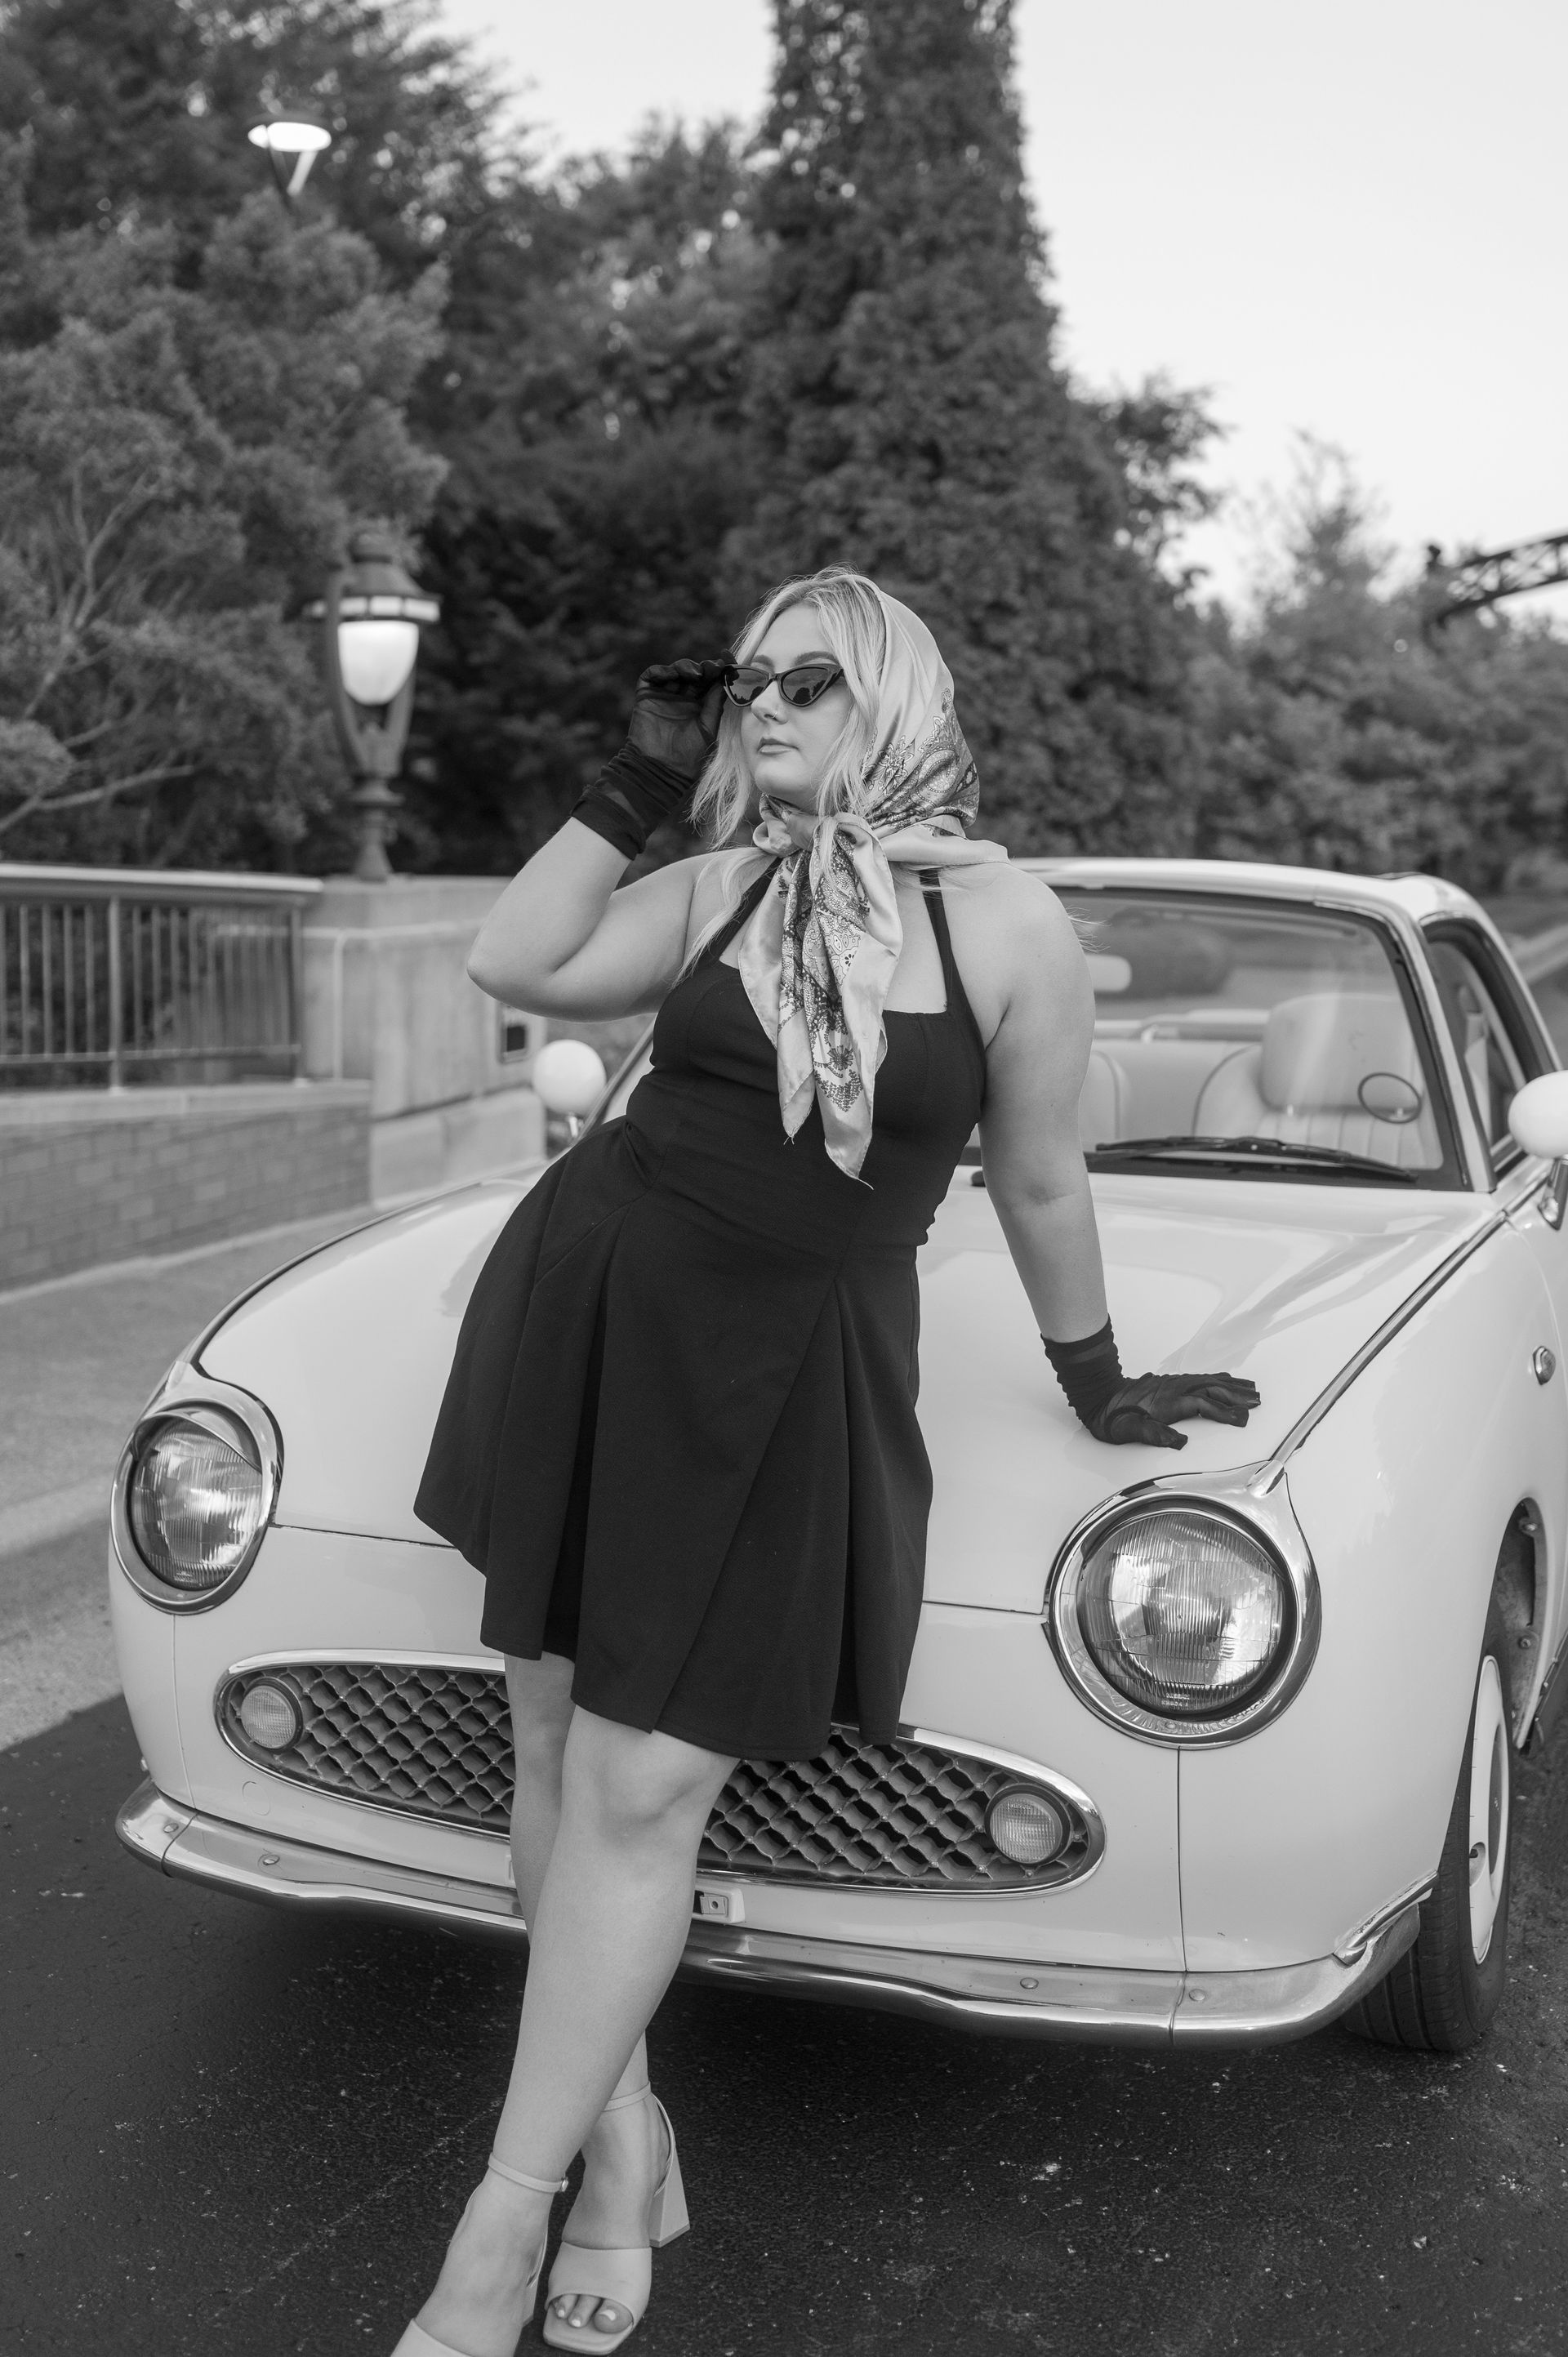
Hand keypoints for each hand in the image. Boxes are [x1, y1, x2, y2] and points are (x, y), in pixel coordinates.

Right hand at [627, 658, 728, 782]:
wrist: (660, 769)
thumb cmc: (688, 756)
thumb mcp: (709, 728)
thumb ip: (716, 704)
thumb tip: (726, 680)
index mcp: (700, 706)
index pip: (710, 682)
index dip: (719, 670)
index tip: (727, 660)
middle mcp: (683, 699)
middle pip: (694, 673)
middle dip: (704, 667)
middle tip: (712, 668)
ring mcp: (664, 696)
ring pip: (675, 671)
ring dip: (685, 667)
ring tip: (695, 674)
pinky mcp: (646, 696)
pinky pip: (651, 675)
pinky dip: (661, 671)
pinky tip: (670, 675)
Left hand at [1085, 1371, 1260, 1449]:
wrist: (1099, 1396)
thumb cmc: (1114, 1418)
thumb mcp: (1129, 1431)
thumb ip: (1154, 1435)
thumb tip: (1179, 1442)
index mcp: (1167, 1403)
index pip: (1203, 1405)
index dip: (1224, 1412)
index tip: (1242, 1419)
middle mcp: (1174, 1389)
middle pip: (1212, 1388)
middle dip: (1236, 1395)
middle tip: (1257, 1401)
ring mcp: (1173, 1383)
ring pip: (1209, 1381)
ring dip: (1231, 1385)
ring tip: (1251, 1389)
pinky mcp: (1171, 1382)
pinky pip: (1201, 1378)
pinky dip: (1218, 1378)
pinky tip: (1227, 1380)